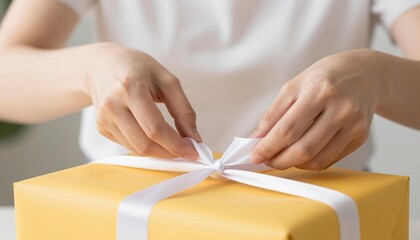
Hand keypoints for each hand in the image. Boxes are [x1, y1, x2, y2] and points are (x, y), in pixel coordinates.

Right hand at [86, 43, 200, 159]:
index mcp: (131, 89)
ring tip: (172, 143)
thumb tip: (194, 138)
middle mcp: (113, 105)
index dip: (176, 145)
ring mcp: (104, 118)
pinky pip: (128, 145)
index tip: (193, 152)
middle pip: (144, 144)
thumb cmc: (137, 68)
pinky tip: (152, 135)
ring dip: (159, 152)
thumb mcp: (167, 80)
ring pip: (136, 149)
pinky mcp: (101, 127)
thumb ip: (184, 110)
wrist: (101, 64)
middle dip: (169, 153)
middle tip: (185, 151)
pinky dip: (145, 145)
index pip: (155, 128)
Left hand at [250, 49, 382, 169]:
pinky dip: (310, 162)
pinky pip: (330, 160)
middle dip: (279, 161)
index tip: (255, 156)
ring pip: (318, 160)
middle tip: (267, 160)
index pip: (288, 129)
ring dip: (294, 164)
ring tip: (282, 157)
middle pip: (304, 149)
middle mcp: (341, 108)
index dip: (268, 147)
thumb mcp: (294, 86)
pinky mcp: (361, 137)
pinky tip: (301, 154)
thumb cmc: (324, 78)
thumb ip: (273, 113)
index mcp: (320, 90)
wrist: (365, 74)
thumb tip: (256, 139)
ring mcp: (354, 124)